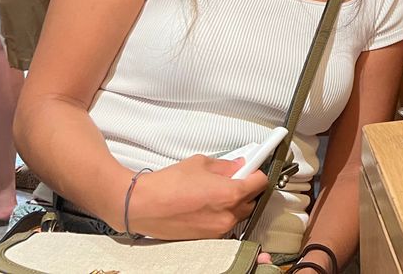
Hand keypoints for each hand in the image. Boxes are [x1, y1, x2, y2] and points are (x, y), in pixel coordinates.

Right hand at [124, 155, 266, 240]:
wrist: (142, 206)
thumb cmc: (167, 185)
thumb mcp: (200, 164)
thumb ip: (225, 165)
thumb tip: (238, 165)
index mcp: (230, 194)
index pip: (260, 182)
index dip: (257, 172)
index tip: (254, 167)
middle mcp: (228, 215)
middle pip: (252, 200)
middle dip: (245, 188)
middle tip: (232, 177)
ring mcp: (219, 229)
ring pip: (238, 214)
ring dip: (233, 202)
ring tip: (213, 191)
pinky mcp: (208, 238)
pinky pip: (224, 224)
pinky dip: (220, 214)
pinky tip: (205, 204)